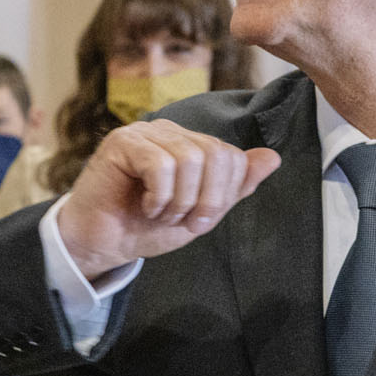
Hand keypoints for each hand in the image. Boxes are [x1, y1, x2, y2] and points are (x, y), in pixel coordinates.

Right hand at [56, 122, 279, 279]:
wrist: (103, 244)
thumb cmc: (145, 227)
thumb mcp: (199, 213)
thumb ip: (234, 188)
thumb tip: (273, 157)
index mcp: (191, 144)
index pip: (232, 157)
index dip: (221, 196)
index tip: (197, 221)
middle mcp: (171, 132)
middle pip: (216, 155)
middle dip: (204, 201)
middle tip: (179, 220)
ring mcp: (145, 133)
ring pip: (189, 159)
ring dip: (178, 201)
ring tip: (159, 213)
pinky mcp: (122, 142)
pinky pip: (160, 164)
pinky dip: (159, 196)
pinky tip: (145, 206)